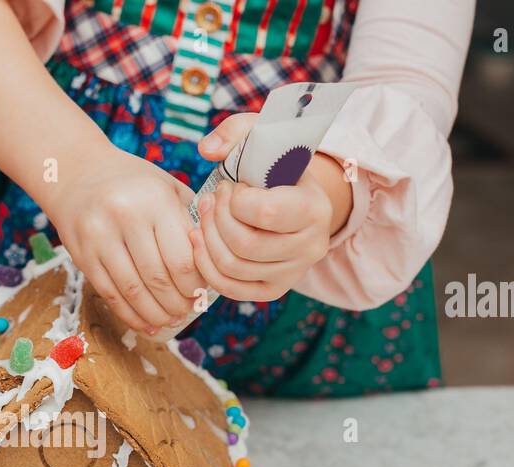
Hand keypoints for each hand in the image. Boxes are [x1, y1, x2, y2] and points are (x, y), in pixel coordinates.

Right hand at [41, 143, 200, 334]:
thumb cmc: (132, 183)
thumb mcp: (166, 187)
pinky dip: (130, 315)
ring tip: (170, 319)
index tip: (201, 292)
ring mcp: (99, 237)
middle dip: (177, 303)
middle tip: (187, 310)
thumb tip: (214, 262)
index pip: (181, 258)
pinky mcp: (81, 255)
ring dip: (155, 313)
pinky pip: (110, 294)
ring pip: (133, 291)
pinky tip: (146, 323)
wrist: (75, 173)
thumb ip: (191, 220)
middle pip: (158, 278)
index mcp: (154, 199)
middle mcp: (124, 216)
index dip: (194, 285)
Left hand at [189, 113, 351, 302]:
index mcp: (314, 208)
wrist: (296, 199)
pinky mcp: (275, 288)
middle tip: (212, 199)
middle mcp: (311, 246)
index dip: (235, 198)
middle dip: (216, 219)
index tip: (233, 185)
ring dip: (207, 239)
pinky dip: (207, 266)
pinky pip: (231, 288)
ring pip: (233, 267)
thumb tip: (207, 150)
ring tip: (205, 215)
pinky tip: (200, 240)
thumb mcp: (263, 137)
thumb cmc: (276, 167)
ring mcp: (294, 272)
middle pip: (244, 244)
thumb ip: (234, 132)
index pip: (264, 213)